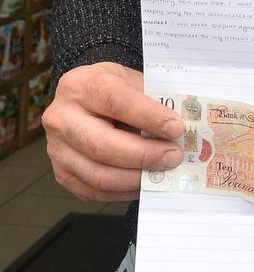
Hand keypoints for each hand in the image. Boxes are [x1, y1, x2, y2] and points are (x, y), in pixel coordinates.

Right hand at [43, 62, 184, 200]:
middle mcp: (61, 118)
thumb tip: (178, 128)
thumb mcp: (129, 80)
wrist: (82, 100)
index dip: (148, 116)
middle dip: (144, 154)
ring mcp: (57, 150)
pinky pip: (95, 191)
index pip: (116, 102)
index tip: (176, 128)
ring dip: (137, 177)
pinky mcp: (62, 174)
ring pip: (99, 174)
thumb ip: (150, 100)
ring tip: (163, 171)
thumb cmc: (111, 89)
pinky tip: (145, 182)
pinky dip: (124, 191)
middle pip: (103, 145)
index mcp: (80, 85)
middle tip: (174, 156)